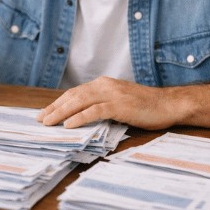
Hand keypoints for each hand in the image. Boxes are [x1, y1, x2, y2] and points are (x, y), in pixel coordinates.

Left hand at [36, 77, 183, 129]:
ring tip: (48, 122)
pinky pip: (95, 110)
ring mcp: (112, 94)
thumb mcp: (119, 103)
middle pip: (73, 96)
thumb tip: (82, 118)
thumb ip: (102, 106)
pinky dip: (80, 117)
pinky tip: (69, 124)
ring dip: (62, 112)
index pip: (75, 93)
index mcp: (103, 84)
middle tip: (40, 119)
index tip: (44, 113)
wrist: (169, 105)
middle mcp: (105, 86)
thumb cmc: (145, 107)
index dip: (58, 103)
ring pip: (80, 102)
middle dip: (54, 108)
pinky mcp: (120, 105)